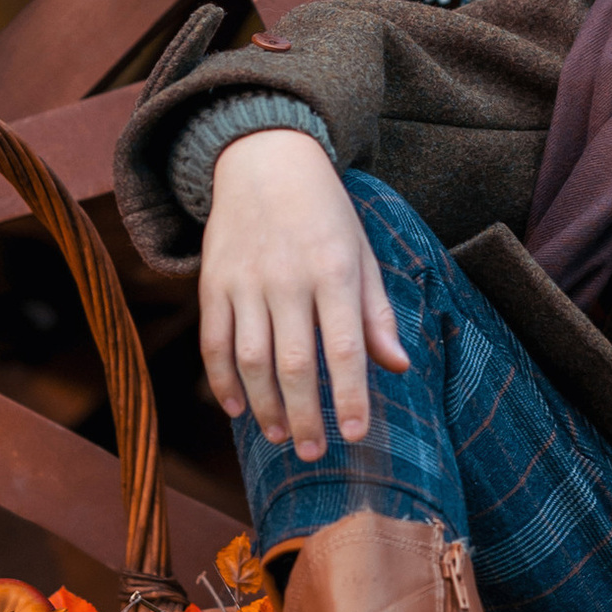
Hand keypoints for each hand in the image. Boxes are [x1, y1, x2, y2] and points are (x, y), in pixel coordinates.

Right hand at [198, 129, 406, 458]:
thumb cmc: (325, 212)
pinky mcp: (213, 282)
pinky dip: (223, 382)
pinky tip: (237, 409)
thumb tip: (398, 367)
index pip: (344, 347)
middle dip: (306, 415)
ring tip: (281, 436)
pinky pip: (213, 343)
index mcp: (335, 270)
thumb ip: (376, 313)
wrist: (265, 159)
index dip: (349, 396)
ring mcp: (245, 281)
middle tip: (316, 452)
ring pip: (251, 360)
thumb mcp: (362, 252)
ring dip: (265, 406)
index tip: (355, 435)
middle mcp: (288, 278)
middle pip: (295, 364)